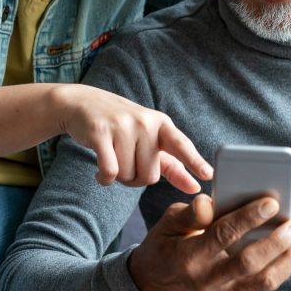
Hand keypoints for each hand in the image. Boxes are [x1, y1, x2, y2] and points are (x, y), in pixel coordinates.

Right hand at [56, 84, 211, 193]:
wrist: (83, 104)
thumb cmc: (121, 126)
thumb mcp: (149, 139)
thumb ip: (172, 165)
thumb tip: (196, 186)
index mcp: (161, 124)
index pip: (180, 144)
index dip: (194, 161)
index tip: (208, 175)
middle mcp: (145, 122)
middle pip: (149, 176)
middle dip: (136, 178)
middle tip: (126, 162)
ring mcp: (122, 125)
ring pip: (128, 175)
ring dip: (118, 177)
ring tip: (112, 158)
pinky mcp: (100, 131)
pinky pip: (109, 171)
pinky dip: (104, 178)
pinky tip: (99, 173)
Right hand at [128, 194, 290, 290]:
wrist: (154, 283)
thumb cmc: (164, 243)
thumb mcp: (167, 222)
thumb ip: (190, 213)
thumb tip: (210, 201)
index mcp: (189, 256)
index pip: (223, 235)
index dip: (248, 218)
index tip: (271, 202)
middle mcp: (207, 279)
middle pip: (249, 262)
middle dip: (276, 241)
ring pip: (262, 280)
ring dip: (287, 258)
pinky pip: (262, 286)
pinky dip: (283, 268)